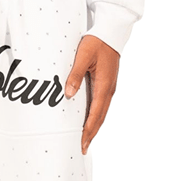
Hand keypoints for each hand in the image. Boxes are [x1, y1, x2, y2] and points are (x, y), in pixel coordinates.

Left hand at [64, 35, 119, 154]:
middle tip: (82, 148)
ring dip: (93, 127)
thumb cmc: (97, 42)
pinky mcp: (107, 84)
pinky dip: (95, 116)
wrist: (111, 32)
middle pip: (100, 118)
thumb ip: (75, 75)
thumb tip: (69, 94)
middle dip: (91, 134)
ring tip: (85, 139)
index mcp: (104, 85)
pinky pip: (101, 105)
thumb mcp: (83, 56)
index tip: (82, 142)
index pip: (95, 114)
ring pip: (101, 113)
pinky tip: (89, 121)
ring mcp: (109, 88)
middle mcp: (109, 90)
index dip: (88, 130)